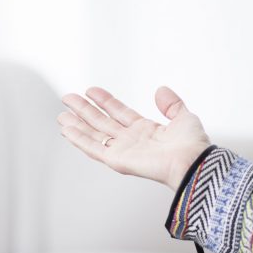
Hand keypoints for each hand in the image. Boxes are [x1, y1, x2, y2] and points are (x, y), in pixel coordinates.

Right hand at [58, 86, 210, 189]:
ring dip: (76, 124)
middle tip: (67, 98)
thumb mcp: (184, 117)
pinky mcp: (116, 160)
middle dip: (83, 110)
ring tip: (61, 115)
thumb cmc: (192, 146)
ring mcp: (122, 150)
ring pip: (93, 134)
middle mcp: (130, 140)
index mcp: (145, 131)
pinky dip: (78, 139)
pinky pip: (93, 148)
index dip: (104, 100)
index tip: (91, 90)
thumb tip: (161, 90)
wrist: (191, 161)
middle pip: (101, 122)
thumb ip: (172, 104)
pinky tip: (66, 130)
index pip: (119, 112)